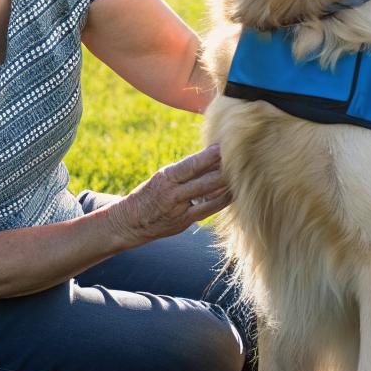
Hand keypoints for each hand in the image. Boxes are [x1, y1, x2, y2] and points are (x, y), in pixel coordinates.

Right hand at [106, 144, 230, 247]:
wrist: (129, 222)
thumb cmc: (149, 194)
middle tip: (240, 161)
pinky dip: (221, 201)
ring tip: (241, 176)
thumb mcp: (162, 178)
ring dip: (226, 187)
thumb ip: (184, 171)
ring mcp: (180, 211)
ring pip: (210, 198)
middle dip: (223, 172)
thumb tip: (211, 157)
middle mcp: (172, 194)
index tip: (222, 148)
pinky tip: (232, 193)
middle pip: (205, 182)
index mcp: (165, 178)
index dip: (208, 157)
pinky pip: (208, 211)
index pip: (190, 166)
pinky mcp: (185, 223)